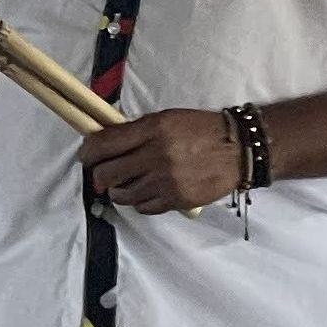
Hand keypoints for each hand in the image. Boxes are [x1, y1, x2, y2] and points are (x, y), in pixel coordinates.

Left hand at [80, 109, 247, 216]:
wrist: (240, 149)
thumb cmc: (201, 130)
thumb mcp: (166, 119)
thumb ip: (135, 131)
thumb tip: (102, 144)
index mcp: (153, 129)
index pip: (104, 144)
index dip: (88, 153)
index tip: (86, 156)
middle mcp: (157, 155)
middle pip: (106, 174)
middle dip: (98, 175)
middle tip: (102, 174)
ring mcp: (167, 180)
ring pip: (121, 195)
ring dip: (118, 190)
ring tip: (127, 183)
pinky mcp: (177, 200)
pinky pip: (143, 207)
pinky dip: (140, 202)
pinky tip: (148, 191)